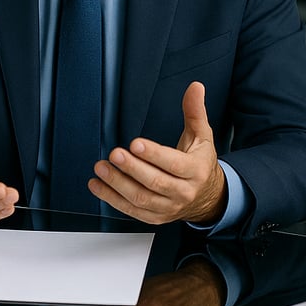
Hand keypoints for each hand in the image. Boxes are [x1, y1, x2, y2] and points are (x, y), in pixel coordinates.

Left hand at [89, 82, 226, 224]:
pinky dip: (112, 199)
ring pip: (141, 199)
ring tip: (101, 168)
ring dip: (117, 184)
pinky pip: (132, 211)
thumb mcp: (202, 136)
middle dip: (132, 168)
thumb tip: (195, 87)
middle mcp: (183, 192)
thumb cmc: (200, 163)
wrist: (208, 197)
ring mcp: (168, 207)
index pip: (174, 164)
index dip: (154, 154)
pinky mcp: (155, 217)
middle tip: (114, 154)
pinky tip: (98, 186)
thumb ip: (195, 112)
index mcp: (195, 170)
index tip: (135, 143)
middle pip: (155, 182)